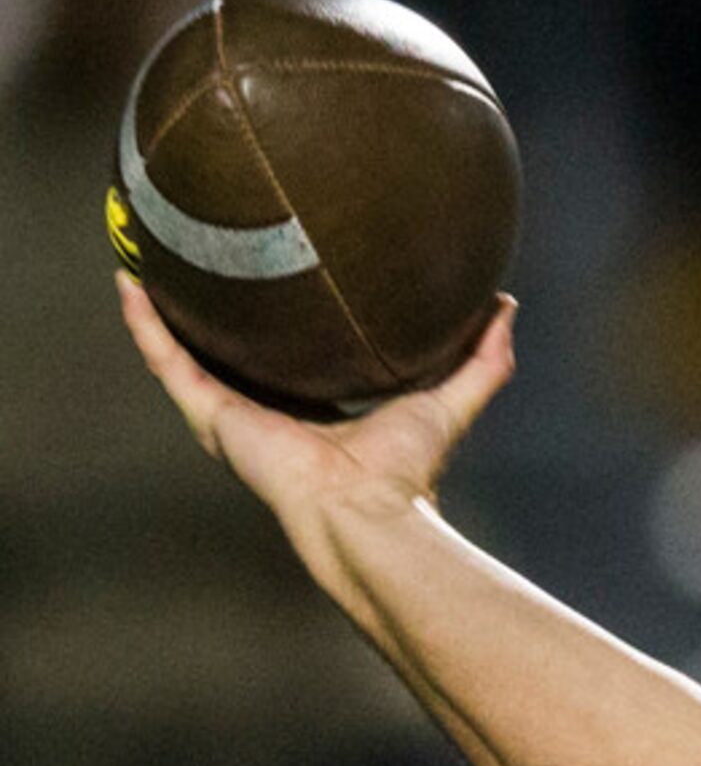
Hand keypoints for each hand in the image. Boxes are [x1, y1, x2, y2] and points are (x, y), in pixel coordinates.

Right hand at [117, 273, 515, 522]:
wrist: (367, 511)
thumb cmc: (407, 471)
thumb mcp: (449, 399)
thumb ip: (482, 360)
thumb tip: (506, 305)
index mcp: (314, 415)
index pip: (291, 363)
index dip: (282, 326)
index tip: (279, 279)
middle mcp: (267, 415)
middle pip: (230, 355)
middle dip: (213, 312)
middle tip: (201, 254)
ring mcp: (233, 417)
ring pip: (185, 352)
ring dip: (163, 309)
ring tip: (146, 256)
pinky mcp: (211, 417)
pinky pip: (167, 360)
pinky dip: (145, 323)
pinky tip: (129, 281)